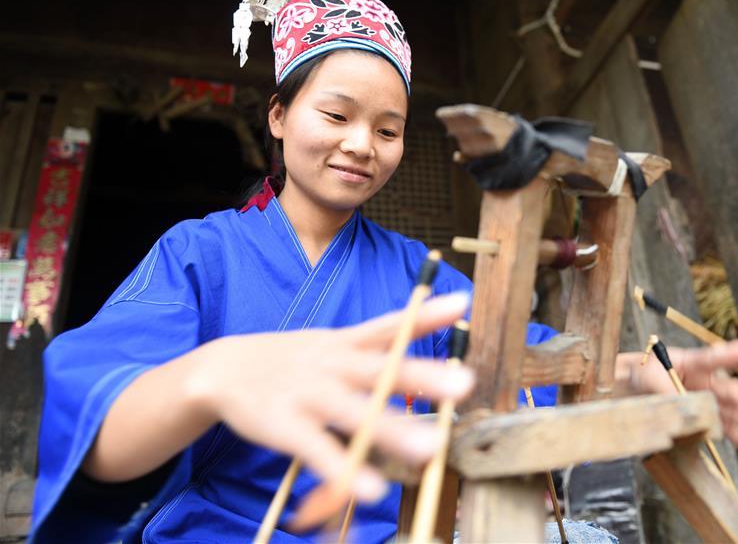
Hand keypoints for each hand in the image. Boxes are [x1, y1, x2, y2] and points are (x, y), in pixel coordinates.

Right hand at [192, 292, 473, 502]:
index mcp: (345, 344)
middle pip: (380, 369)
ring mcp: (308, 395)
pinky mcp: (285, 426)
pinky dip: (344, 469)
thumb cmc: (293, 360)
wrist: (221, 370)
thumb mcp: (334, 342)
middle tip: (463, 384)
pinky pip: (318, 450)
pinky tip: (371, 488)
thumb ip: (380, 339)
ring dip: (393, 431)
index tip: (461, 301)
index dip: (424, 315)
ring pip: (354, 412)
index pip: (389, 325)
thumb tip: (429, 336)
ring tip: (431, 449)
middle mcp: (332, 365)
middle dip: (421, 376)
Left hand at [630, 339, 737, 462]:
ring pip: (733, 413)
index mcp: (693, 363)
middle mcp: (705, 382)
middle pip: (730, 392)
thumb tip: (684, 409)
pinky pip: (725, 429)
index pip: (716, 358)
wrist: (632, 388)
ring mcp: (708, 401)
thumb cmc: (642, 374)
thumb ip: (666, 390)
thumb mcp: (647, 377)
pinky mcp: (705, 418)